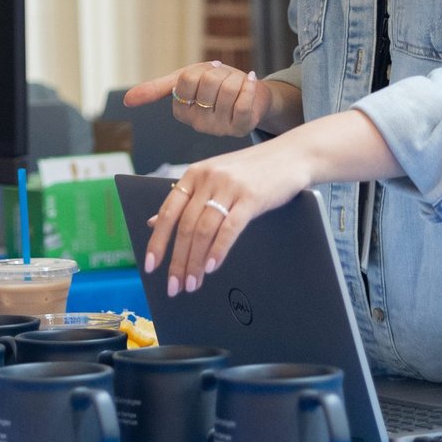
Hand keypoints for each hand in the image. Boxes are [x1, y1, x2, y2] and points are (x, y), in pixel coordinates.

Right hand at [124, 61, 270, 137]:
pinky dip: (249, 86)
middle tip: (224, 80)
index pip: (186, 80)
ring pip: (227, 89)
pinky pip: (242, 103)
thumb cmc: (216, 84)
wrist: (250, 93)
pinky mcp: (241, 127)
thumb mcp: (184, 80)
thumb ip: (156, 89)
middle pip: (207, 83)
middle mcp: (198, 124)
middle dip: (219, 73)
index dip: (200, 71)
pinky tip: (250, 81)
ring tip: (238, 83)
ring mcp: (220, 128)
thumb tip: (126, 100)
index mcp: (181, 112)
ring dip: (236, 78)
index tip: (207, 74)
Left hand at [142, 135, 313, 296]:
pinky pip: (230, 228)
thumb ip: (186, 199)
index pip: (167, 212)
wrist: (291, 155)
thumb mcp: (213, 179)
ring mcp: (229, 187)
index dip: (156, 241)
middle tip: (175, 286)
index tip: (150, 266)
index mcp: (193, 174)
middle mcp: (207, 179)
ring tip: (193, 284)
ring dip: (195, 262)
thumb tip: (151, 222)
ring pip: (203, 230)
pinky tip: (212, 268)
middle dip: (177, 261)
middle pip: (185, 226)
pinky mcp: (252, 197)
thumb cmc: (250, 171)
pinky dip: (218, 250)